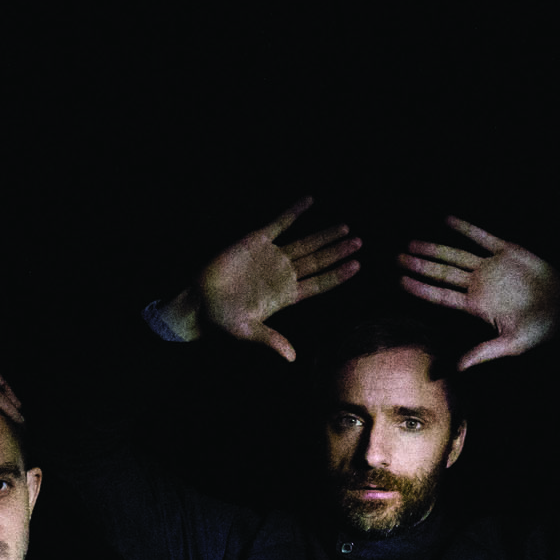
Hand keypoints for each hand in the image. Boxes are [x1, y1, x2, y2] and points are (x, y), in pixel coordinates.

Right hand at [196, 196, 362, 360]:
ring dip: (324, 235)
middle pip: (318, 261)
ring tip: (345, 228)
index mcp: (286, 295)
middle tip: (359, 242)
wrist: (200, 301)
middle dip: (338, 251)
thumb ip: (271, 340)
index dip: (338, 275)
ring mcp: (272, 257)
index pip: (319, 284)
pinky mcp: (256, 241)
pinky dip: (294, 212)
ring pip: (305, 243)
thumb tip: (292, 358)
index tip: (357, 266)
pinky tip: (309, 201)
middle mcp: (284, 274)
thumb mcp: (247, 331)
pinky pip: (279, 223)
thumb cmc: (223, 320)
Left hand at [399, 217, 559, 368]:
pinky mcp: (509, 251)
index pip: (441, 295)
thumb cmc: (541, 330)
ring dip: (435, 248)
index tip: (399, 280)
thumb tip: (457, 368)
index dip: (420, 288)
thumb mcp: (512, 345)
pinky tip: (448, 219)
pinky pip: (483, 237)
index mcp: (477, 306)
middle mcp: (480, 285)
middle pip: (442, 273)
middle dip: (420, 264)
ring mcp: (493, 267)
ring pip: (457, 255)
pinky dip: (466, 228)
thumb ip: (483, 353)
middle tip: (397, 256)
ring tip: (413, 242)